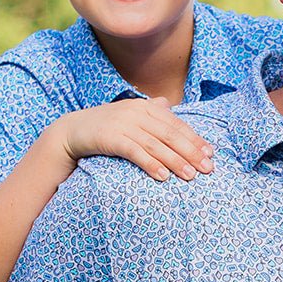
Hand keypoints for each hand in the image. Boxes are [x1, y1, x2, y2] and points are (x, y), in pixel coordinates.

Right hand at [53, 99, 214, 182]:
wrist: (72, 131)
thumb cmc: (106, 126)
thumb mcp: (130, 115)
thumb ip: (150, 111)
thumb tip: (168, 105)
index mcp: (146, 107)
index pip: (176, 124)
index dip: (195, 139)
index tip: (210, 154)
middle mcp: (137, 112)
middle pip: (170, 134)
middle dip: (191, 152)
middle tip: (207, 169)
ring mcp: (123, 124)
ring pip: (156, 144)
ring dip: (175, 161)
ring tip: (190, 176)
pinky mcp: (111, 137)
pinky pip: (135, 152)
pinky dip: (150, 163)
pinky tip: (162, 176)